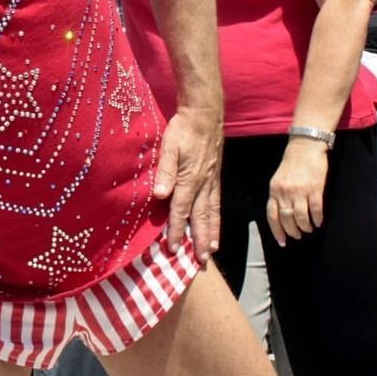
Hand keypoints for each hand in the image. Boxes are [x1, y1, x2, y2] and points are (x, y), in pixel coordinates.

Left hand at [153, 104, 222, 259]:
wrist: (205, 115)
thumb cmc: (183, 129)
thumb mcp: (169, 146)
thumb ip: (165, 170)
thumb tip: (160, 194)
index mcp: (190, 178)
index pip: (181, 210)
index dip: (177, 230)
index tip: (173, 248)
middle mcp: (203, 184)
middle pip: (200, 217)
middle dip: (199, 239)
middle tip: (201, 261)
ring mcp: (212, 181)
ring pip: (211, 212)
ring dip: (211, 232)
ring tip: (211, 250)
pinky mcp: (216, 177)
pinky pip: (217, 202)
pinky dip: (216, 218)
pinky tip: (215, 225)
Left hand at [267, 138, 328, 246]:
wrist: (305, 147)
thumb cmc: (292, 164)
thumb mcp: (278, 179)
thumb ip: (279, 196)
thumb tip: (282, 216)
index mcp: (274, 190)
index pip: (272, 215)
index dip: (277, 231)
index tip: (282, 241)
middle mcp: (285, 192)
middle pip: (287, 219)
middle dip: (293, 231)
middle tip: (298, 235)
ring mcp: (300, 191)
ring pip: (301, 217)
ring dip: (305, 227)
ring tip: (308, 229)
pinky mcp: (315, 189)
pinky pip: (316, 210)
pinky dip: (317, 219)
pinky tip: (318, 222)